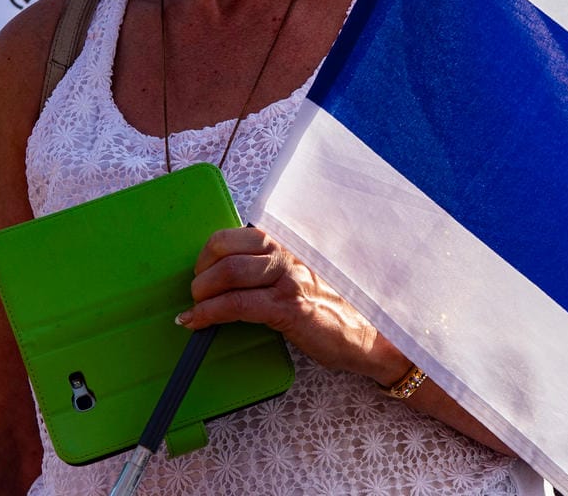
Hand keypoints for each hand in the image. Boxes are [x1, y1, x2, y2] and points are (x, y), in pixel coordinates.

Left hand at [179, 226, 405, 384]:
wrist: (371, 334)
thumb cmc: (337, 309)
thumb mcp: (305, 277)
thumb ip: (276, 269)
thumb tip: (232, 274)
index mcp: (291, 244)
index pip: (240, 233)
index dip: (211, 252)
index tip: (204, 271)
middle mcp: (289, 254)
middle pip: (226, 247)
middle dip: (201, 271)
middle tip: (198, 292)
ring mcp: (289, 279)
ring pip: (228, 272)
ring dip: (201, 293)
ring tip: (196, 308)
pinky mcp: (288, 308)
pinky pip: (236, 304)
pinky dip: (208, 313)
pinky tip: (197, 322)